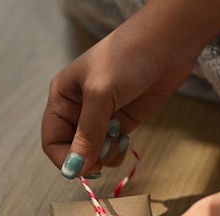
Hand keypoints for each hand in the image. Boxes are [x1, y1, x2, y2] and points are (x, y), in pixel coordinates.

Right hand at [40, 9, 195, 178]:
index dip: (63, 158)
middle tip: (104, 154)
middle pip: (73, 149)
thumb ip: (87, 134)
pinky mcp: (122, 121)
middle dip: (87, 157)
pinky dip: (118, 150)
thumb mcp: (100, 94)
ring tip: (119, 138)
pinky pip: (112, 148)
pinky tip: (126, 138)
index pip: (52, 140)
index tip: (81, 168)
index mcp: (62, 98)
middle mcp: (78, 109)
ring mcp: (101, 116)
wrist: (167, 42)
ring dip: (105, 154)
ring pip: (94, 152)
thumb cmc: (126, 57)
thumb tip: (74, 168)